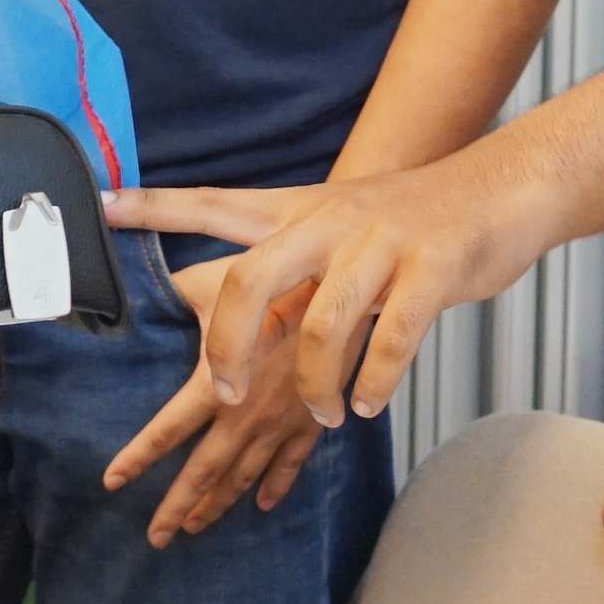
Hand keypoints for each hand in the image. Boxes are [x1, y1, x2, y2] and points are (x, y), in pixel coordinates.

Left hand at [104, 259, 328, 542]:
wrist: (345, 299)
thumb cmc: (279, 283)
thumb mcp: (216, 282)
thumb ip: (173, 291)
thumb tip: (132, 288)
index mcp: (216, 385)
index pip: (166, 431)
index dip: (137, 458)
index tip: (112, 481)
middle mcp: (245, 415)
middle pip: (203, 472)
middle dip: (176, 507)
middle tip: (154, 538)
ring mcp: (280, 425)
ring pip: (243, 477)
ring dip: (217, 505)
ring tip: (194, 528)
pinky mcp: (311, 422)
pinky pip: (290, 465)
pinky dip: (276, 487)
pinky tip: (263, 505)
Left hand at [110, 150, 555, 429]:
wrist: (503, 189)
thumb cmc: (415, 219)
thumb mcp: (340, 223)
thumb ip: (289, 258)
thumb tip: (228, 297)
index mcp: (300, 211)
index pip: (213, 203)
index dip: (157, 206)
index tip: (101, 205)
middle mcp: (330, 223)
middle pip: (252, 280)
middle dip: (230, 347)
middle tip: (230, 395)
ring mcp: (381, 244)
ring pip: (323, 324)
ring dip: (317, 384)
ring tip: (324, 414)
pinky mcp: (431, 269)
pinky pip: (392, 337)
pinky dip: (374, 380)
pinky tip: (367, 403)